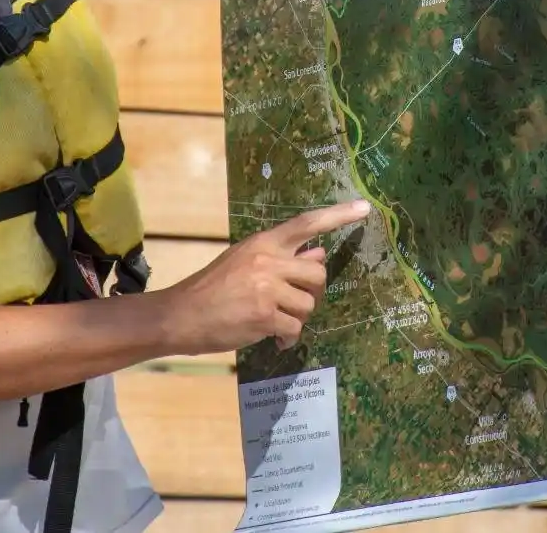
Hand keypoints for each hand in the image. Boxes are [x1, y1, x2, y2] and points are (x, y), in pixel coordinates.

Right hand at [158, 199, 371, 354]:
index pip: (307, 223)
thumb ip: (280, 258)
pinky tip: (274, 338)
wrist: (182, 314)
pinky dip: (287, 337)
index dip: (337, 215)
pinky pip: (295, 328)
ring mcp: (268, 288)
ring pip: (308, 305)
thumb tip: (318, 255)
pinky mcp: (265, 315)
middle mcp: (268, 260)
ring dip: (297, 318)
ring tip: (276, 322)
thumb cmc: (212, 288)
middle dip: (312, 294)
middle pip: (317, 275)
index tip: (364, 208)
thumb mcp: (245, 261)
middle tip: (294, 304)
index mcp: (263, 242)